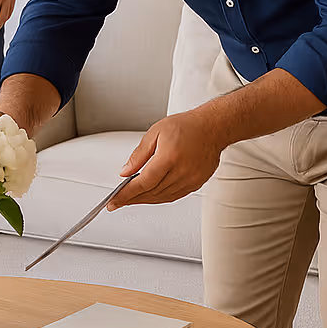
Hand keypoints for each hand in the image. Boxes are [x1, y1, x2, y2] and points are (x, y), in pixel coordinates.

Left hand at [106, 110, 224, 209]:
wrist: (212, 128)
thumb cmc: (186, 126)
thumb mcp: (155, 132)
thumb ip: (139, 154)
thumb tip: (125, 172)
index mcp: (169, 157)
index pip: (143, 183)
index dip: (126, 194)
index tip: (114, 201)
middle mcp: (181, 172)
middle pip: (152, 193)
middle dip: (132, 199)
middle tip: (117, 201)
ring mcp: (190, 180)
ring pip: (162, 197)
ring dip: (145, 200)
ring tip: (131, 199)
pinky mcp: (196, 184)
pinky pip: (174, 196)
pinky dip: (159, 198)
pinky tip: (150, 196)